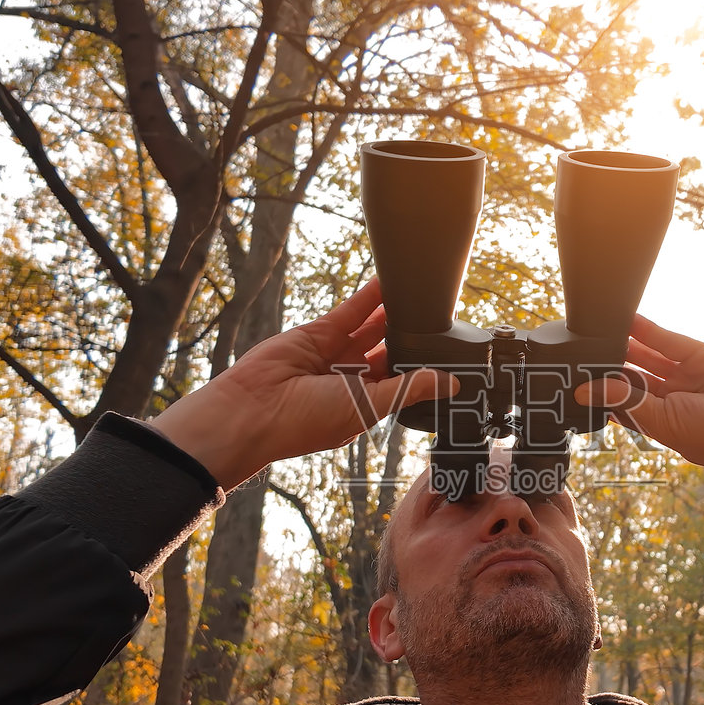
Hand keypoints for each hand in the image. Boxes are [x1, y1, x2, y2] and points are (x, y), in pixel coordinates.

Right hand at [150, 278, 452, 487]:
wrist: (252, 410)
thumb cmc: (307, 422)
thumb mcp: (368, 407)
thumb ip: (409, 389)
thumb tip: (451, 383)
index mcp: (364, 406)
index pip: (401, 383)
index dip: (423, 367)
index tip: (450, 352)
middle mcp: (351, 381)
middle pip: (388, 352)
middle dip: (411, 338)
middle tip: (440, 318)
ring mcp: (334, 355)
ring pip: (372, 329)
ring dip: (393, 313)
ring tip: (420, 295)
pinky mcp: (319, 333)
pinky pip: (350, 312)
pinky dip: (369, 297)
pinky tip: (389, 283)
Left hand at [575, 315, 703, 501]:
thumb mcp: (666, 423)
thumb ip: (627, 401)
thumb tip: (587, 390)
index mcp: (663, 425)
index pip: (624, 406)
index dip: (602, 393)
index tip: (575, 381)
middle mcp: (674, 401)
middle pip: (633, 379)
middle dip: (609, 367)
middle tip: (579, 351)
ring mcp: (689, 377)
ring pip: (648, 357)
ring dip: (623, 345)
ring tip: (595, 331)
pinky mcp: (702, 355)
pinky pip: (668, 340)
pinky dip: (646, 329)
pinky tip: (623, 318)